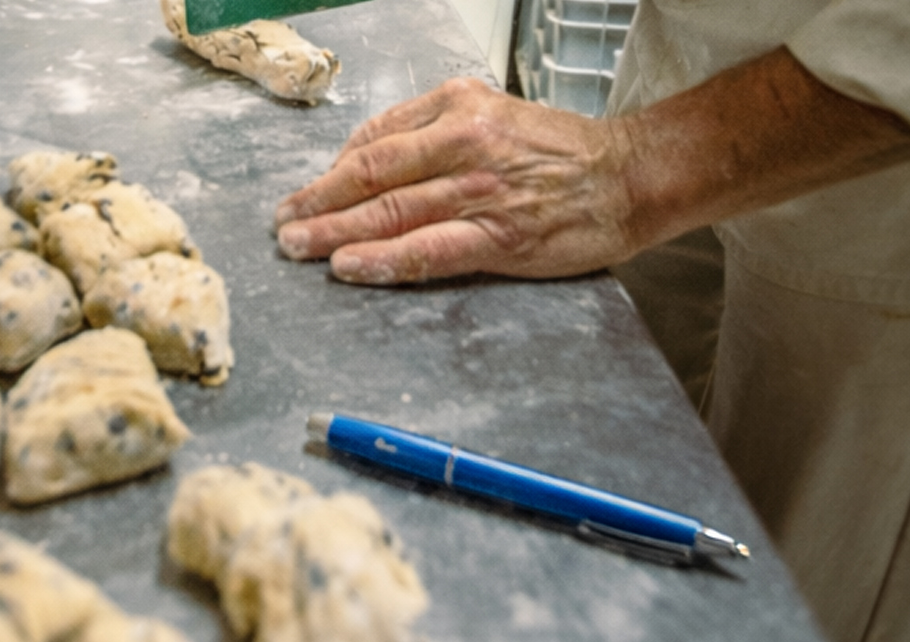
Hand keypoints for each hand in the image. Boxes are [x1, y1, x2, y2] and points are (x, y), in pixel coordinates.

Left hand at [273, 78, 641, 284]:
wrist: (627, 177)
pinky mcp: (498, 235)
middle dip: (317, 203)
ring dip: (334, 233)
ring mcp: (479, 190)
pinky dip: (383, 259)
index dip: (331, 172)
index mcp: (457, 106)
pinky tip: (350, 266)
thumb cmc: (556, 153)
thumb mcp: (489, 114)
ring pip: (390, 211)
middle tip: (283, 226)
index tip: (305, 195)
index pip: (375, 139)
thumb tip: (366, 161)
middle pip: (371, 175)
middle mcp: (463, 141)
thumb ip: (429, 132)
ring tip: (298, 248)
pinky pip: (427, 249)